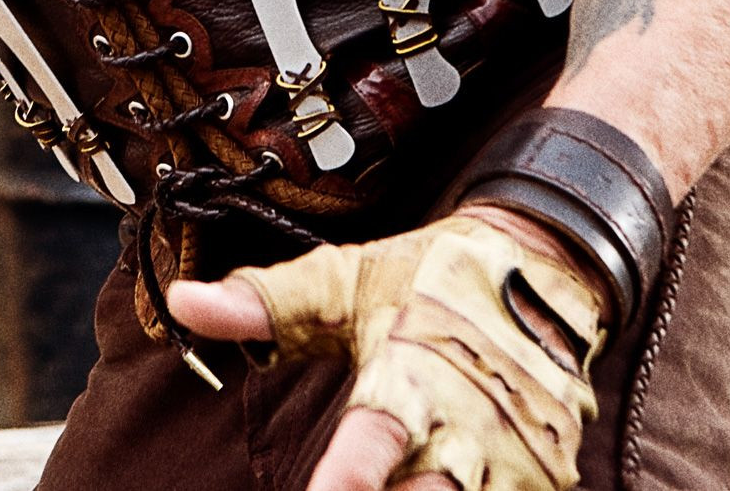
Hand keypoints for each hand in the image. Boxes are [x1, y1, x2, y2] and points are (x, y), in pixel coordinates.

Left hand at [168, 205, 605, 490]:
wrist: (544, 262)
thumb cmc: (427, 276)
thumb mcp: (343, 280)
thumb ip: (262, 302)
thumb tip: (183, 302)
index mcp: (411, 375)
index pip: (376, 438)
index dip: (350, 477)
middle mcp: (466, 424)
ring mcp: (516, 457)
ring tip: (394, 490)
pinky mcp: (546, 476)